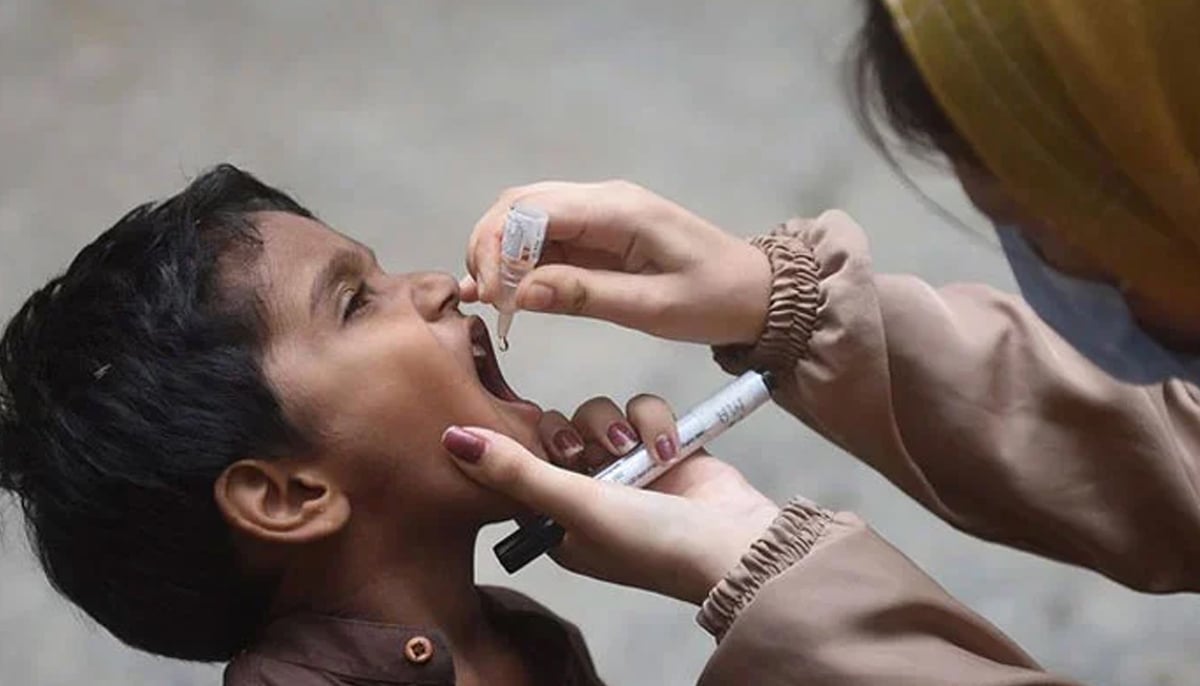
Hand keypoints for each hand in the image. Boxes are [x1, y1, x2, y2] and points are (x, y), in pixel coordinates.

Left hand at [442, 394, 779, 604]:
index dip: (522, 448)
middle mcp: (589, 495)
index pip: (520, 469)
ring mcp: (629, 470)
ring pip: (599, 415)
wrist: (734, 545)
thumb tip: (450, 440)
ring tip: (637, 452)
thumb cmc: (649, 542)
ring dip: (617, 426)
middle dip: (574, 433)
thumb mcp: (574, 506)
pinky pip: (642, 411)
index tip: (534, 444)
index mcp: (557, 523)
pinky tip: (669, 447)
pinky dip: (654, 422)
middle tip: (586, 453)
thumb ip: (515, 471)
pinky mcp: (663, 448)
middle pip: (558, 432)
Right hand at [462, 180, 772, 345]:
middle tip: (484, 298)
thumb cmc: (714, 300)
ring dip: (500, 252)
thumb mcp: (652, 308)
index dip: (499, 248)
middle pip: (519, 204)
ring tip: (492, 299)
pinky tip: (511, 292)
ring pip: (526, 216)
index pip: (533, 210)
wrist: (757, 293)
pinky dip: (521, 260)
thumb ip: (585, 296)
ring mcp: (600, 212)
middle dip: (490, 246)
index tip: (490, 295)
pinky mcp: (600, 231)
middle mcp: (603, 199)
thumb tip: (520, 293)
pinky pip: (547, 235)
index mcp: (618, 210)